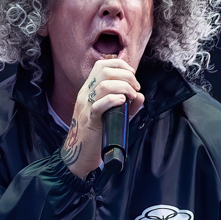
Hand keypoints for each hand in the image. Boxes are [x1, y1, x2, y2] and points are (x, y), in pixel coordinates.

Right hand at [60, 57, 144, 178]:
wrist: (79, 154)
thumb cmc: (96, 134)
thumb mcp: (113, 115)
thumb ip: (128, 106)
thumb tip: (141, 96)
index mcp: (88, 90)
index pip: (102, 65)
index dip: (120, 65)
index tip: (133, 75)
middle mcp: (85, 94)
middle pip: (105, 71)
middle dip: (126, 76)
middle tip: (136, 88)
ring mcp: (86, 107)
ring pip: (104, 85)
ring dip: (124, 87)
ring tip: (132, 96)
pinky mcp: (89, 120)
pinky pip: (99, 104)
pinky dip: (113, 100)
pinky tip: (123, 102)